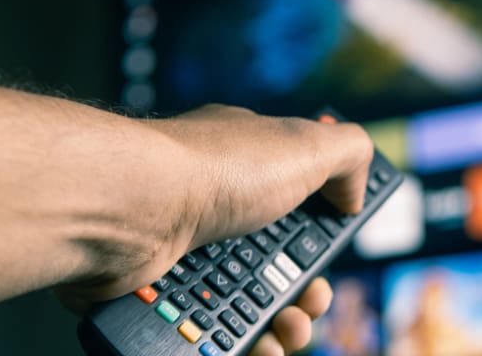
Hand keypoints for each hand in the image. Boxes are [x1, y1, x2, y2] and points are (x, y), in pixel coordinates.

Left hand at [55, 104, 373, 354]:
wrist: (127, 208)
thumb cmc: (211, 170)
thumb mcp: (305, 144)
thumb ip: (349, 156)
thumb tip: (354, 195)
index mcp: (250, 171)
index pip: (298, 210)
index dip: (321, 243)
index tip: (327, 263)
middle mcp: (215, 211)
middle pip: (275, 270)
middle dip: (304, 298)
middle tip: (305, 305)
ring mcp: (185, 256)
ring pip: (243, 309)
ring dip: (276, 331)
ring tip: (279, 334)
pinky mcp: (156, 296)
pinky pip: (202, 333)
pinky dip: (231, 345)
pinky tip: (247, 346)